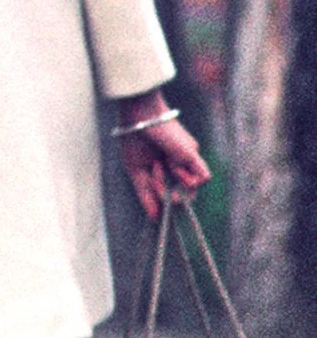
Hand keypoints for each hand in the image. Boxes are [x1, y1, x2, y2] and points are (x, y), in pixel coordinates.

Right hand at [114, 93, 210, 219]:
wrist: (140, 119)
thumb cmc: (135, 140)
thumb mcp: (137, 172)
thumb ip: (146, 195)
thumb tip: (154, 218)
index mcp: (166, 168)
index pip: (171, 194)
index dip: (163, 201)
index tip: (156, 209)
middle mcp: (180, 165)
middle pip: (180, 195)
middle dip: (163, 193)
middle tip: (150, 175)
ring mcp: (189, 161)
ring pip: (190, 189)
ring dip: (169, 183)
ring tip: (157, 165)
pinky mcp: (195, 156)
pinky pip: (202, 179)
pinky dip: (187, 179)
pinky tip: (171, 163)